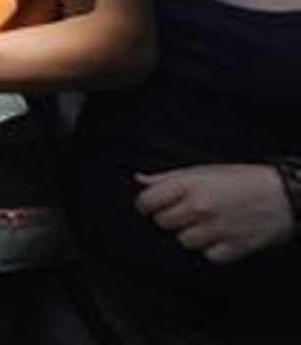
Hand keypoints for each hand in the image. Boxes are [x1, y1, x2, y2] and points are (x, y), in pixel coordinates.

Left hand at [135, 164, 296, 263]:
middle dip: (171, 217)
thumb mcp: (205, 170)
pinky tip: (222, 235)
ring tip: (207, 223)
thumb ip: (169, 177)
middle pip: (163, 223)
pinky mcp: (234, 248)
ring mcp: (217, 229)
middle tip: (187, 212)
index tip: (153, 205)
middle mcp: (201, 208)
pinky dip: (213, 248)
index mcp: (191, 186)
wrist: (288, 194)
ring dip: (192, 234)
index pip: (147, 202)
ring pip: (184, 241)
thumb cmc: (246, 179)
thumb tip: (140, 180)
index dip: (148, 204)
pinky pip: (209, 255)